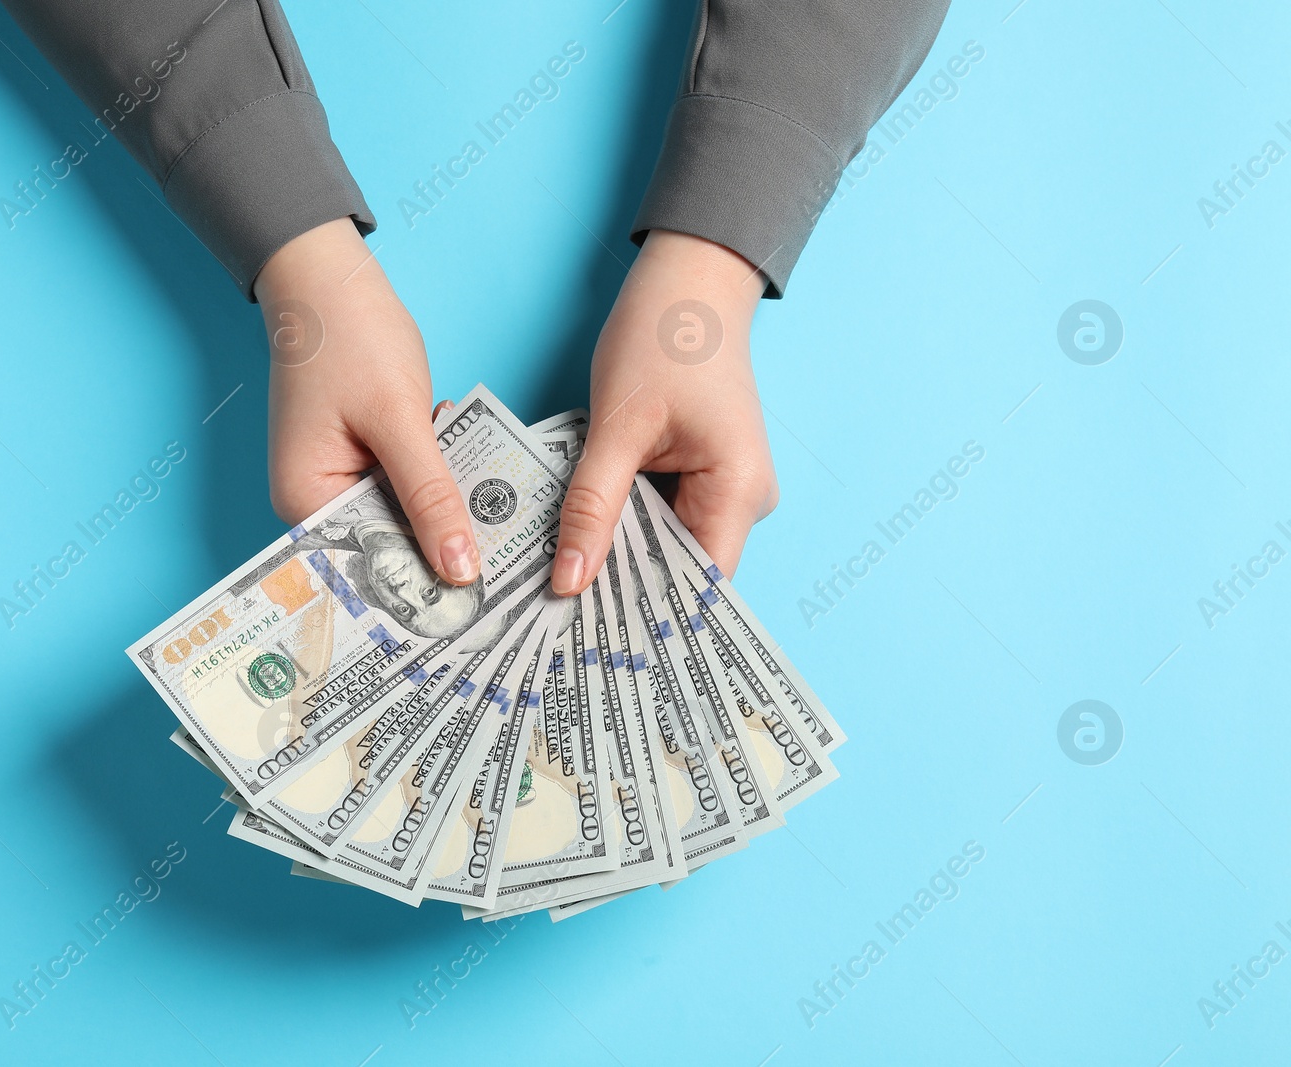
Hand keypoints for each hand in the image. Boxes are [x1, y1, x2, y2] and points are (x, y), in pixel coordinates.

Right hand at [254, 218, 479, 585]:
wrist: (330, 277)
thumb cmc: (351, 338)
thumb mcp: (400, 420)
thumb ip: (430, 496)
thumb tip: (459, 569)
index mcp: (306, 502)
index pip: (368, 563)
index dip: (422, 585)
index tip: (479, 605)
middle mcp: (314, 501)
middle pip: (387, 544)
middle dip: (441, 549)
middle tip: (507, 568)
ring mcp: (337, 478)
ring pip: (403, 515)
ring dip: (445, 511)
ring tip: (503, 526)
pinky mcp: (361, 457)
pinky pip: (404, 485)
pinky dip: (437, 479)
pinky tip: (476, 475)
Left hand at [551, 229, 777, 594]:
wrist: (687, 280)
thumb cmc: (663, 337)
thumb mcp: (617, 427)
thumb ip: (591, 507)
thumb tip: (568, 579)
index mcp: (737, 492)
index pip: (695, 586)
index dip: (645, 615)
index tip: (591, 642)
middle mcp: (740, 500)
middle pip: (676, 572)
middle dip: (619, 593)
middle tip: (554, 623)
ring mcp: (721, 489)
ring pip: (661, 547)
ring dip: (615, 558)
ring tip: (557, 590)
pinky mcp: (699, 476)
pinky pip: (657, 518)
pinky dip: (619, 526)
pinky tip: (576, 541)